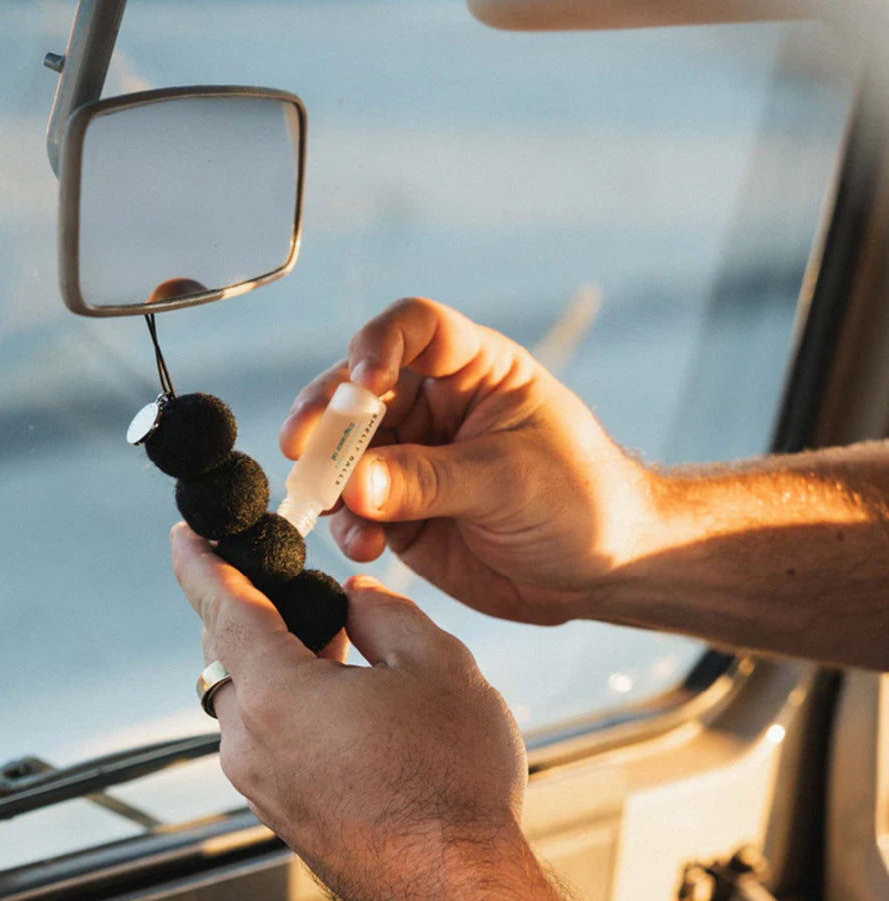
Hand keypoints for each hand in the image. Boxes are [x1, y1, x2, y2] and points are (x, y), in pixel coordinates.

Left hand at [170, 522, 526, 900]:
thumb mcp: (438, 666)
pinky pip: (265, 738)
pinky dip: (286, 703)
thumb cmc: (452, 784)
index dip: (201, 564)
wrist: (463, 893)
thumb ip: (387, 614)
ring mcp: (264, 787)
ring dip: (276, 660)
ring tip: (333, 640)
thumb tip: (358, 599)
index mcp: (278, 697)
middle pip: (226, 655)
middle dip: (248, 611)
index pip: (223, 609)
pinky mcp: (284, 814)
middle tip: (291, 585)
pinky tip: (339, 698)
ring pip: (246, 700)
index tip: (183, 538)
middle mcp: (252, 745)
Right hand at [280, 297, 653, 624]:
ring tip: (330, 507)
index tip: (361, 381)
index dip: (378, 344)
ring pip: (345, 453)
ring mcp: (412, 460)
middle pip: (358, 391)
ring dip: (328, 478)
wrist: (601, 570)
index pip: (415, 328)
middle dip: (325, 418)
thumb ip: (429, 479)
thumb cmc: (581, 500)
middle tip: (301, 447)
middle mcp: (435, 407)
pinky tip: (363, 545)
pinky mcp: (401, 512)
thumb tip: (354, 484)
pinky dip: (348, 527)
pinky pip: (355, 511)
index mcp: (474, 370)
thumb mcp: (509, 480)